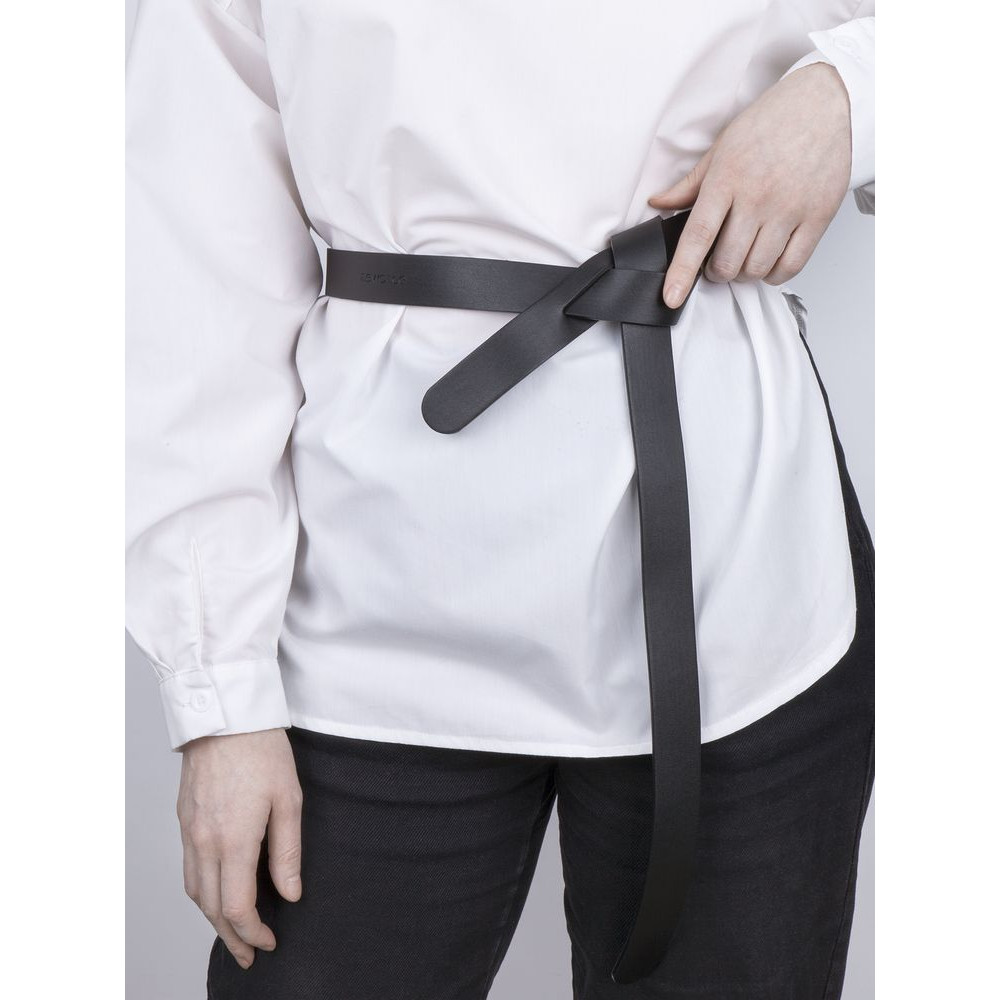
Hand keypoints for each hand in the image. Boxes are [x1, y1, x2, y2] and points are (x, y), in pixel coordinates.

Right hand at [177, 728, 302, 968]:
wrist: (226, 714)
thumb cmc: (262, 750)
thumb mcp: (289, 799)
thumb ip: (288, 852)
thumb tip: (290, 894)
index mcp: (234, 839)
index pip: (236, 907)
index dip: (253, 932)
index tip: (270, 941)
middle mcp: (204, 841)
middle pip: (210, 908)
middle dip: (231, 937)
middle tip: (250, 954)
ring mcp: (189, 830)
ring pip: (194, 891)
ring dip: (212, 918)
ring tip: (233, 932)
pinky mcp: (184, 819)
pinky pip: (188, 868)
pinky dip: (201, 891)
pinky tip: (216, 892)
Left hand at [649, 62, 851, 306]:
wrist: (825, 103)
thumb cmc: (772, 122)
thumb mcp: (723, 147)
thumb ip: (690, 183)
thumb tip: (658, 203)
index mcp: (727, 179)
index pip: (698, 236)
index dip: (682, 272)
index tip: (671, 297)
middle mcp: (758, 197)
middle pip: (727, 263)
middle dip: (716, 272)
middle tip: (718, 261)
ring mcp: (789, 209)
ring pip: (756, 269)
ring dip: (745, 273)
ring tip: (744, 255)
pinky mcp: (817, 217)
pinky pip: (791, 266)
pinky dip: (774, 274)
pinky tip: (769, 260)